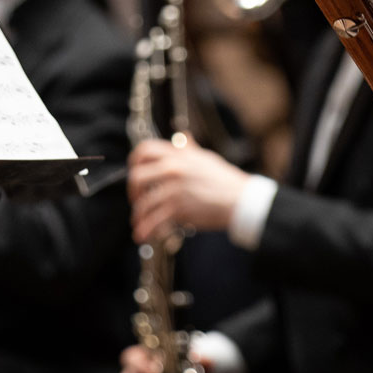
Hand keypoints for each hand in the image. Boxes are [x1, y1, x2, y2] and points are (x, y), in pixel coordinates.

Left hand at [128, 138, 249, 242]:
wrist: (240, 200)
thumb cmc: (225, 180)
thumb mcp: (206, 158)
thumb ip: (189, 149)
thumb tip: (183, 136)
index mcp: (178, 155)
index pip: (144, 150)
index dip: (134, 162)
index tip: (134, 172)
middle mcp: (173, 170)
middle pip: (137, 177)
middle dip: (133, 192)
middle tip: (137, 200)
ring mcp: (174, 190)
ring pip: (144, 204)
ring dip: (138, 216)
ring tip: (139, 223)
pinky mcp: (178, 209)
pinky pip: (154, 221)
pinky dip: (145, 230)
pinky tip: (143, 235)